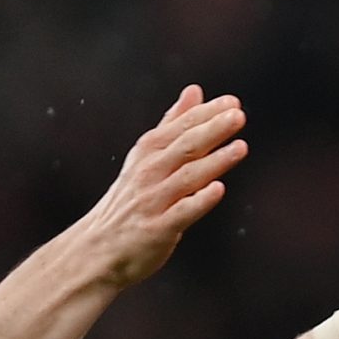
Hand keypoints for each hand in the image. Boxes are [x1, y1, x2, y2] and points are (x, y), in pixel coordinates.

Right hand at [79, 87, 247, 286]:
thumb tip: (195, 90)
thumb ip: (173, 123)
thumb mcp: (146, 156)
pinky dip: (199, 201)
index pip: (181, 127)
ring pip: (187, 177)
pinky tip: (218, 190)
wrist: (98, 248)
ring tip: (240, 147)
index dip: (206, 114)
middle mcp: (150, 172)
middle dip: (212, 129)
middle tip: (238, 115)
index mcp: (149, 152)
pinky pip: (181, 212)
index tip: (232, 102)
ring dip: (215, 161)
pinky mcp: (158, 229)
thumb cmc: (130, 199)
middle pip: (186, 147)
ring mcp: (154, 200)